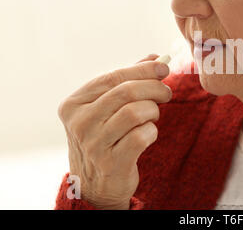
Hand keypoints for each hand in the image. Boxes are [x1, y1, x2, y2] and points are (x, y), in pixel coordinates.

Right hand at [57, 54, 171, 208]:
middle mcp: (79, 122)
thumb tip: (154, 58)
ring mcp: (93, 144)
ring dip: (153, 110)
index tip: (164, 67)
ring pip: (136, 112)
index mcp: (74, 104)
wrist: (96, 185)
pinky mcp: (110, 162)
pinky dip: (152, 131)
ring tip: (153, 115)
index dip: (142, 70)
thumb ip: (127, 81)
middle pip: (126, 92)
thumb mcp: (107, 108)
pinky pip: (142, 135)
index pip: (112, 77)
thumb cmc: (105, 138)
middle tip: (166, 92)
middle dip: (154, 87)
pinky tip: (148, 134)